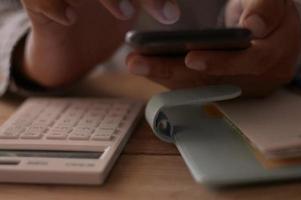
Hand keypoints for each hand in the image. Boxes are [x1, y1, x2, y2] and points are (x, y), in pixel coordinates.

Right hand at [19, 0, 179, 87]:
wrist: (68, 46)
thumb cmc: (101, 24)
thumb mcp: (127, 8)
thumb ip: (148, 4)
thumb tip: (173, 13)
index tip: (172, 11)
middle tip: (166, 13)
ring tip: (126, 13)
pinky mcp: (35, 2)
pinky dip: (53, 4)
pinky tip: (70, 19)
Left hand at [127, 0, 300, 95]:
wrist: (275, 31)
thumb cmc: (269, 10)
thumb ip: (265, 7)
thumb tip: (252, 27)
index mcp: (277, 54)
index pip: (252, 61)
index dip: (221, 62)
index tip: (190, 56)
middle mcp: (259, 79)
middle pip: (215, 80)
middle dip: (175, 72)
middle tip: (139, 62)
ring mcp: (240, 88)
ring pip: (200, 86)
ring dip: (165, 76)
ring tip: (135, 63)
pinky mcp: (224, 89)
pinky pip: (195, 85)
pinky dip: (169, 77)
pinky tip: (146, 67)